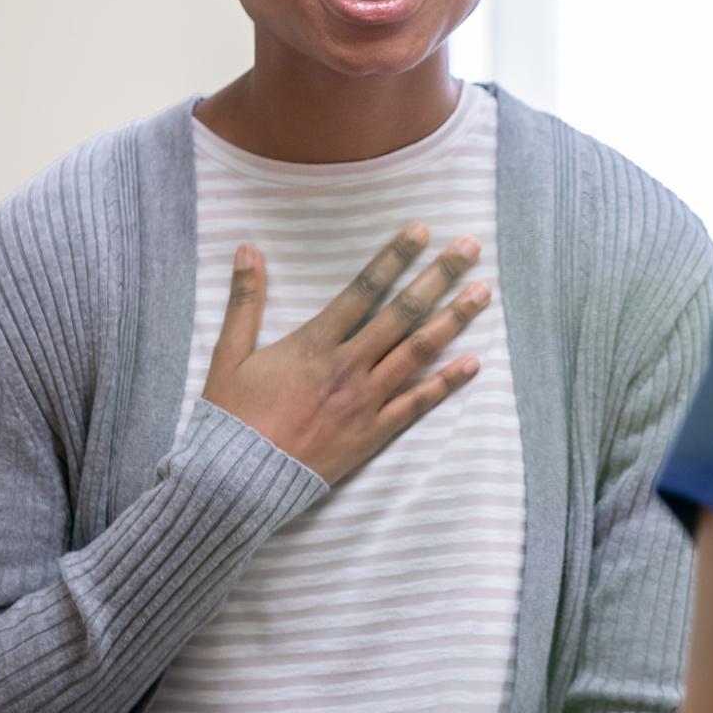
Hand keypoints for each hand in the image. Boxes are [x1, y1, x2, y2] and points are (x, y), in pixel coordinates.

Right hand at [201, 223, 490, 484]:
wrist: (235, 483)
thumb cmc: (231, 418)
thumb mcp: (229, 354)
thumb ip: (245, 300)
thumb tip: (248, 247)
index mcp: (315, 343)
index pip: (364, 288)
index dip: (395, 256)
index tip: (422, 229)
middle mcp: (348, 366)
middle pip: (403, 313)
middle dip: (438, 277)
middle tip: (469, 248)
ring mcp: (365, 401)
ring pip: (418, 352)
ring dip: (453, 320)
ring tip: (483, 293)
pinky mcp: (373, 434)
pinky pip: (417, 404)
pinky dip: (446, 383)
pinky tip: (473, 362)